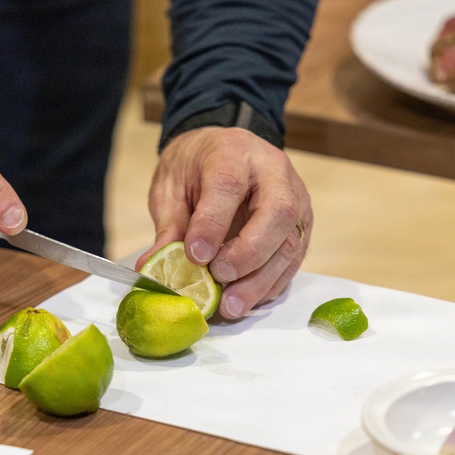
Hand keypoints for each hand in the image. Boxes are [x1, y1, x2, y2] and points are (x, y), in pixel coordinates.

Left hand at [137, 127, 311, 319]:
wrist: (224, 149)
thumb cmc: (195, 167)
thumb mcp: (172, 187)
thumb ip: (169, 226)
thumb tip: (152, 266)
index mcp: (233, 153)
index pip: (228, 185)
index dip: (213, 223)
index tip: (195, 255)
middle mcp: (273, 172)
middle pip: (276, 213)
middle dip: (248, 253)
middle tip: (218, 278)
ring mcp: (296, 198)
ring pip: (290, 241)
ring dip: (261, 280)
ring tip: (231, 305)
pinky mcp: (302, 223)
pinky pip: (294, 258)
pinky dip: (271, 283)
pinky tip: (247, 299)